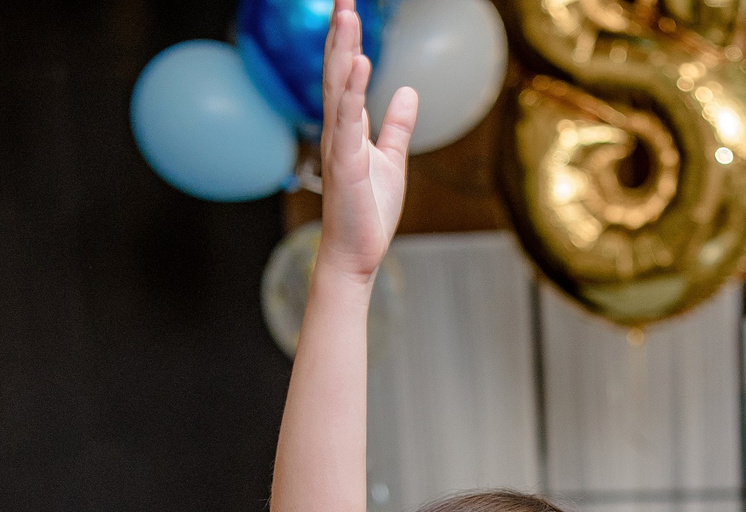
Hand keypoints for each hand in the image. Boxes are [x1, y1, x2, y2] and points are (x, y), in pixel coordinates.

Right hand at [313, 0, 414, 283]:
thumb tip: (407, 91)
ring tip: (347, 15)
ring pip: (338, 89)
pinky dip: (353, 91)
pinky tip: (358, 63)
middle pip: (338, 71)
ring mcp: (339, 145)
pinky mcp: (345, 164)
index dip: (348, 40)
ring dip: (342, 50)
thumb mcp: (392, 160)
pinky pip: (348, 121)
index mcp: (349, 127)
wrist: (356, 254)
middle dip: (341, 33)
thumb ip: (398, 125)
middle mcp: (338, 130)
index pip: (346, 74)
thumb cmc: (369, 212)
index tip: (350, 6)